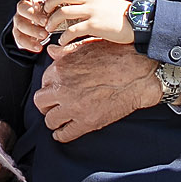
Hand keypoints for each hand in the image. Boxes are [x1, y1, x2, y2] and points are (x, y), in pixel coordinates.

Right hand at [11, 0, 52, 52]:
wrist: (46, 29)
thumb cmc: (54, 13)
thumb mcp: (57, 5)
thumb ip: (60, 1)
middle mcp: (23, 8)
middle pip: (22, 7)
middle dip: (34, 14)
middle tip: (45, 21)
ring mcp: (19, 20)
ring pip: (20, 24)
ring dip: (32, 30)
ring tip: (45, 35)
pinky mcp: (19, 33)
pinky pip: (20, 38)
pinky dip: (29, 43)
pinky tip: (39, 47)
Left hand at [34, 38, 162, 139]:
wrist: (139, 73)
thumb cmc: (118, 56)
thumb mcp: (89, 46)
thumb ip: (66, 51)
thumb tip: (52, 52)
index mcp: (61, 69)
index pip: (44, 81)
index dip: (51, 86)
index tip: (57, 89)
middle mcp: (63, 89)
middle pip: (41, 102)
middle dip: (47, 103)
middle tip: (56, 105)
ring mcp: (74, 107)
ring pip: (50, 120)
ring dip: (54, 120)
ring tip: (61, 119)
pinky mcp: (86, 122)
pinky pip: (65, 135)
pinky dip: (62, 135)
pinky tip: (64, 132)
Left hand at [46, 0, 132, 45]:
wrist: (139, 21)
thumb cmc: (122, 14)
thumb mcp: (106, 0)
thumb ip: (93, 0)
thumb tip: (80, 5)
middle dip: (49, 3)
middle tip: (45, 12)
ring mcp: (92, 11)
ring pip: (63, 12)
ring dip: (52, 21)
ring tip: (49, 28)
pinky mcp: (94, 25)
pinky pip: (72, 30)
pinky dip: (63, 37)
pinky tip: (62, 41)